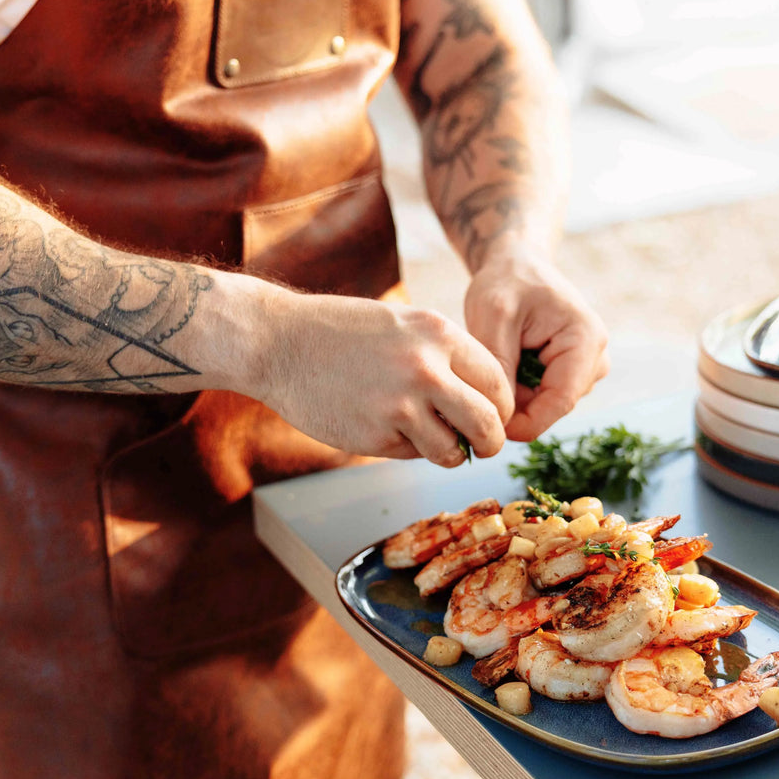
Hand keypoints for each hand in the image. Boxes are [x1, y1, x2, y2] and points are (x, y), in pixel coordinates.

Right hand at [257, 291, 514, 467]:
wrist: (278, 342)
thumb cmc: (341, 332)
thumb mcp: (403, 324)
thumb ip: (443, 355)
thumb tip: (482, 400)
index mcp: (439, 333)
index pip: (498, 381)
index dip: (500, 406)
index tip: (492, 416)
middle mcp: (426, 368)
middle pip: (489, 422)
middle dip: (491, 441)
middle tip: (483, 446)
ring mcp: (400, 404)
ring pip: (453, 450)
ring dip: (450, 453)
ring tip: (432, 441)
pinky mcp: (375, 435)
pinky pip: (412, 454)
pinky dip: (407, 450)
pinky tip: (383, 428)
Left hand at [463, 246, 608, 440]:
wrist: (517, 264)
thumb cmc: (506, 281)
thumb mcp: (493, 316)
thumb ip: (499, 365)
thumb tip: (500, 415)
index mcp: (586, 340)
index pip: (560, 402)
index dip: (524, 423)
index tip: (485, 428)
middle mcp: (595, 358)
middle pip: (553, 407)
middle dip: (516, 409)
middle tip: (475, 392)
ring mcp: (586, 368)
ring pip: (545, 406)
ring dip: (515, 398)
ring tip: (489, 368)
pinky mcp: (572, 372)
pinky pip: (541, 398)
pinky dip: (517, 392)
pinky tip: (500, 369)